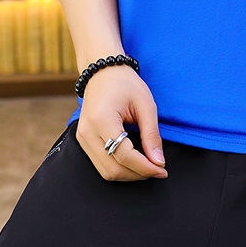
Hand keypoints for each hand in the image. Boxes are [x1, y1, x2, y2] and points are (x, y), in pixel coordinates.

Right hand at [75, 64, 167, 181]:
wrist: (103, 72)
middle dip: (138, 174)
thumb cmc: (125, 84)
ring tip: (149, 167)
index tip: (162, 169)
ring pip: (106, 171)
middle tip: (159, 170)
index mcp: (101, 120)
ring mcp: (82, 138)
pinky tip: (135, 162)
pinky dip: (120, 168)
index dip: (145, 167)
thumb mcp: (145, 104)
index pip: (124, 155)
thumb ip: (152, 134)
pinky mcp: (83, 141)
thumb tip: (159, 162)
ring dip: (129, 174)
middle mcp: (87, 133)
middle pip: (113, 169)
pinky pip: (101, 164)